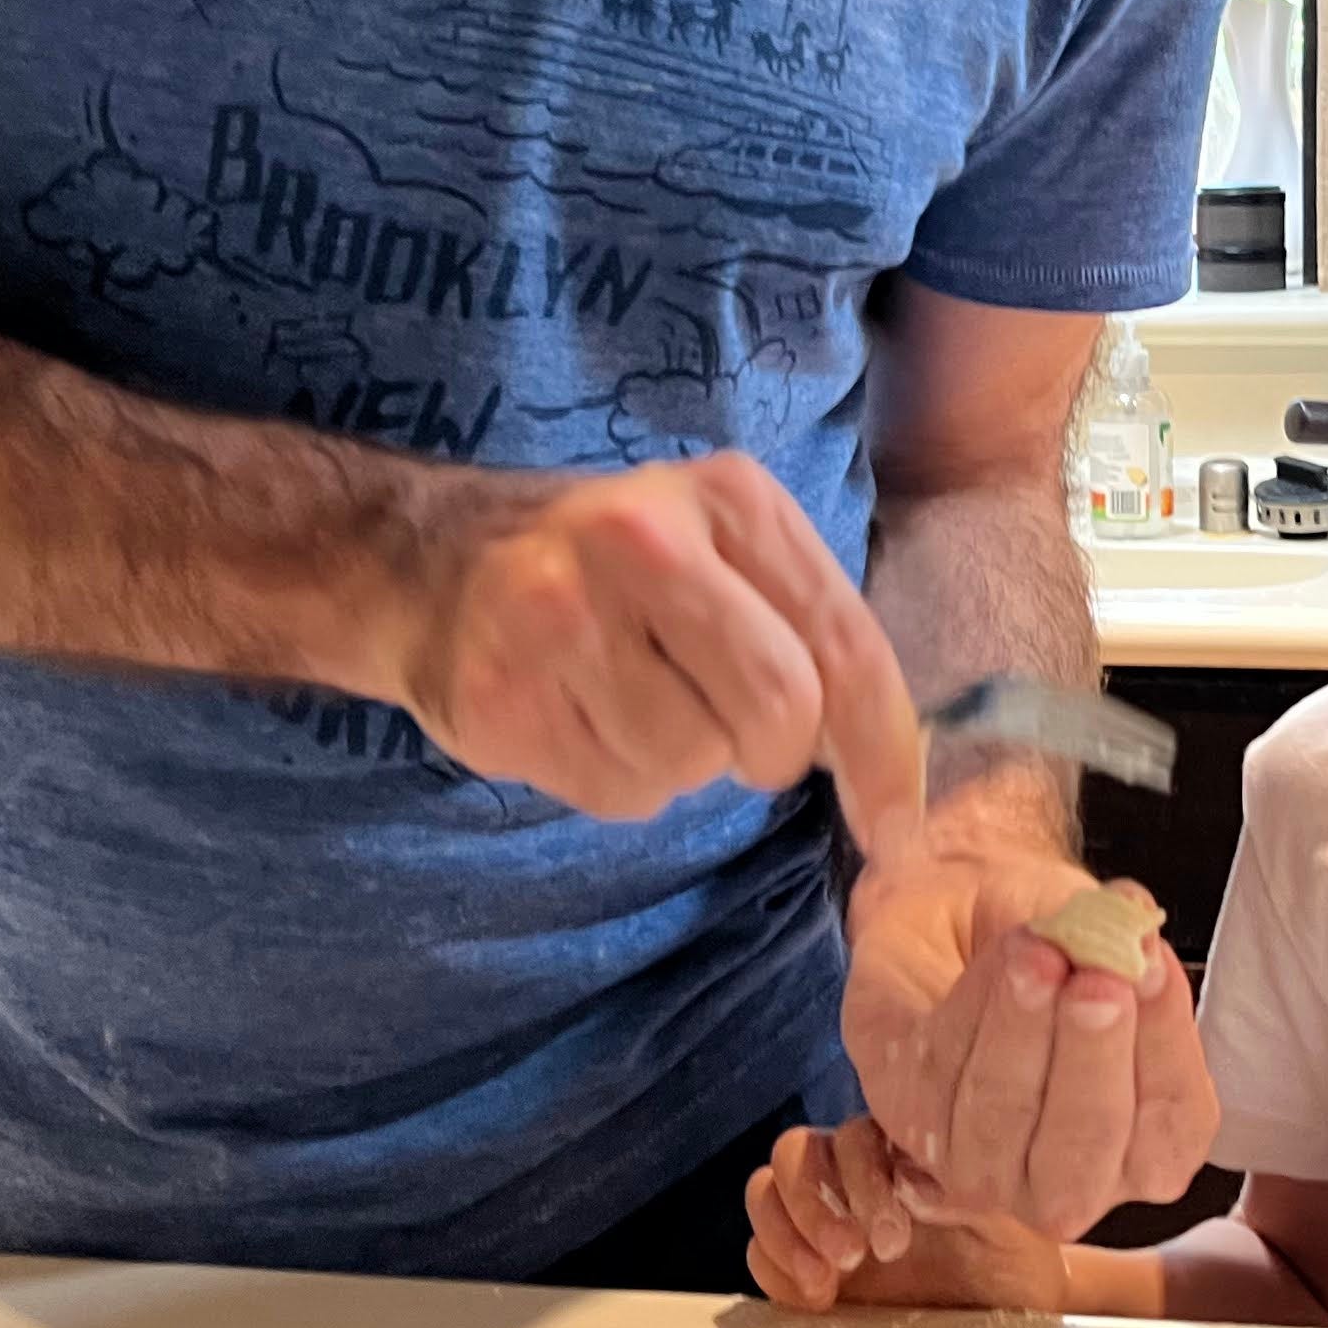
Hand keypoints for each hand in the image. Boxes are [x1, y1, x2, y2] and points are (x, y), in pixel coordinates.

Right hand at [385, 451, 921, 832]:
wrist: (429, 559)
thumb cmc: (611, 568)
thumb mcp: (718, 549)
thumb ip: (804, 628)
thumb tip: (889, 764)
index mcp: (728, 498)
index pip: (845, 641)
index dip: (884, 750)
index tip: (898, 829)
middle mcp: (645, 540)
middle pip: (780, 706)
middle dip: (772, 753)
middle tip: (735, 741)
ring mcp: (562, 615)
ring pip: (694, 762)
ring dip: (681, 763)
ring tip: (630, 701)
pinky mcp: (504, 693)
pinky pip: (618, 794)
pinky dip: (618, 781)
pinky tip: (579, 719)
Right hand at [745, 1116, 1071, 1313]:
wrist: (1011, 1309)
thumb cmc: (1016, 1254)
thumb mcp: (1011, 1222)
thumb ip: (969, 1193)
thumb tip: (915, 1186)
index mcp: (899, 1149)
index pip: (851, 1137)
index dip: (860, 1184)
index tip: (893, 1242)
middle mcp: (855, 1175)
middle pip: (796, 1155)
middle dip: (812, 1206)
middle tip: (850, 1258)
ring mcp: (825, 1219)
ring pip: (767, 1193)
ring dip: (783, 1234)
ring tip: (824, 1285)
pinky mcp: (808, 1267)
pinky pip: (761, 1252)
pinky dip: (774, 1271)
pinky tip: (817, 1300)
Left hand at [839, 829, 1215, 1242]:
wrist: (962, 924)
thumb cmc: (1055, 947)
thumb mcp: (1102, 932)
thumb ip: (1122, 936)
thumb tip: (1130, 921)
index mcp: (1147, 1150)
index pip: (1174, 1122)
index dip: (1164, 1045)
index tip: (1150, 967)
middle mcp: (1070, 1180)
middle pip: (1087, 1140)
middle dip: (1092, 1058)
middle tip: (1098, 981)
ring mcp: (986, 1166)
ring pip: (1004, 1110)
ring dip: (1023, 1029)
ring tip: (1038, 954)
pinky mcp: (913, 1124)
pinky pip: (941, 1071)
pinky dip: (973, 1006)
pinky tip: (998, 957)